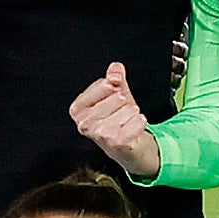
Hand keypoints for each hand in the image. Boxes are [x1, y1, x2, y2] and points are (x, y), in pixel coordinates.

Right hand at [68, 62, 162, 176]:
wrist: (127, 149)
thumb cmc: (118, 121)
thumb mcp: (115, 96)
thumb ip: (114, 79)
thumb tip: (115, 68)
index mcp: (78, 109)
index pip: (104, 85)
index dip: (115, 87)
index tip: (115, 95)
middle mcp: (84, 123)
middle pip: (117, 97)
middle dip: (125, 102)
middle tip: (122, 112)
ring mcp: (99, 134)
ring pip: (128, 109)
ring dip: (133, 113)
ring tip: (128, 120)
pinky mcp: (116, 143)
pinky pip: (136, 122)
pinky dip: (140, 122)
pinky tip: (136, 125)